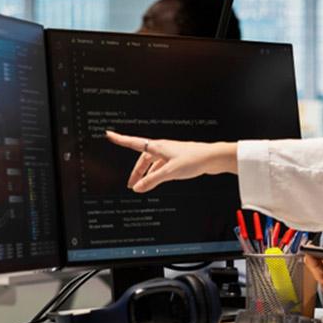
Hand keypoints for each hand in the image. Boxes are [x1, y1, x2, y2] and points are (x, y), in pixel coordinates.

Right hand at [106, 130, 237, 192]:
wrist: (212, 157)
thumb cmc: (194, 159)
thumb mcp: (169, 172)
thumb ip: (152, 181)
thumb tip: (138, 187)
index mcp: (157, 147)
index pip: (134, 142)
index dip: (121, 139)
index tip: (110, 134)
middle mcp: (162, 148)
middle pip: (143, 158)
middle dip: (136, 171)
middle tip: (131, 184)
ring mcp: (170, 153)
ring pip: (152, 163)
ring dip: (146, 174)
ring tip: (142, 186)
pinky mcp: (177, 159)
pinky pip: (161, 166)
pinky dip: (156, 174)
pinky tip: (157, 181)